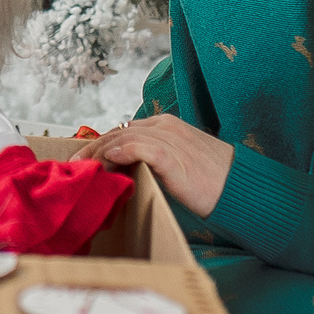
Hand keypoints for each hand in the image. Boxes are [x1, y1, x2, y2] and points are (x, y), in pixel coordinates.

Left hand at [76, 114, 235, 217]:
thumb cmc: (211, 181)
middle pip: (118, 131)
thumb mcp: (178, 163)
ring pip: (124, 138)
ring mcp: (170, 139)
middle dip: (93, 148)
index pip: (124, 129)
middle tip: (74, 166)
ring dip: (100, 153)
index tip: (84, 159)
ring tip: (85, 169)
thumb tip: (125, 170)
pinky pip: (142, 148)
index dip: (101, 143)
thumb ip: (153, 159)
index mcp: (166, 125)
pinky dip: (123, 151)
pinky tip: (110, 160)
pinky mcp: (174, 157)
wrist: (240, 189)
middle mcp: (165, 127)